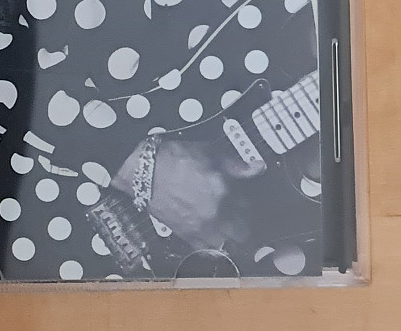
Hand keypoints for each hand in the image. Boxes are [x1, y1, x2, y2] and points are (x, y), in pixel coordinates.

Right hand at [112, 136, 260, 250]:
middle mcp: (216, 213)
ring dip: (232, 239)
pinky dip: (214, 245)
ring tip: (228, 230)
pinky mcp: (187, 235)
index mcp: (224, 190)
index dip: (248, 203)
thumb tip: (257, 168)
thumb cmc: (172, 158)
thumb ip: (235, 163)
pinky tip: (212, 236)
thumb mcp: (207, 151)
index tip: (244, 200)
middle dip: (244, 225)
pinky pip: (208, 249)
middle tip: (240, 216)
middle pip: (243, 231)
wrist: (142, 171)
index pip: (249, 205)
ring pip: (229, 244)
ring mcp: (202, 227)